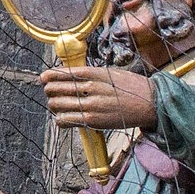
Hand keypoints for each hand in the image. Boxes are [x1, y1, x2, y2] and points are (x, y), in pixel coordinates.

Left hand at [38, 66, 159, 130]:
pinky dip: (61, 119)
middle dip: (49, 91)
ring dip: (53, 105)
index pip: (63, 73)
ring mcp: (92, 105)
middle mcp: (92, 87)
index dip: (49, 75)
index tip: (44, 78)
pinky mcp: (93, 121)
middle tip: (52, 93)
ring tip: (57, 105)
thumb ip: (90, 74)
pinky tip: (65, 117)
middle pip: (55, 88)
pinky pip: (65, 120)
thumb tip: (70, 76)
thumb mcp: (110, 73)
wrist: (151, 103)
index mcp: (95, 73)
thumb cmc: (132, 88)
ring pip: (57, 104)